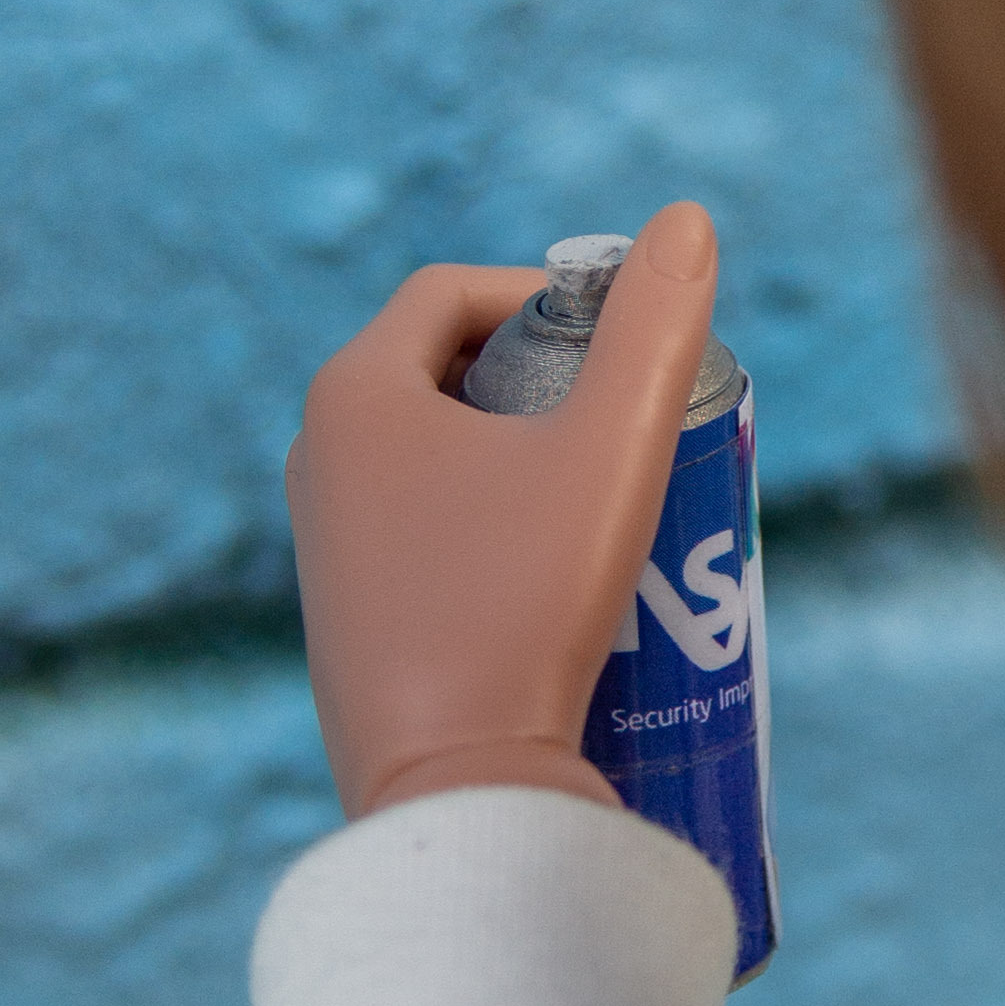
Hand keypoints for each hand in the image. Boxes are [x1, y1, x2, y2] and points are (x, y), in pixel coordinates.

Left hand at [286, 203, 718, 817]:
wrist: (452, 786)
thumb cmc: (525, 605)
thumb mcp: (612, 453)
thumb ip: (655, 330)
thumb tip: (688, 218)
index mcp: (354, 394)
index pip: (453, 293)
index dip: (548, 295)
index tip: (624, 339)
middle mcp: (316, 458)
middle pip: (444, 373)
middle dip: (546, 383)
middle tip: (634, 423)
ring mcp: (321, 544)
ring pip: (435, 460)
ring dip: (522, 460)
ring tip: (612, 504)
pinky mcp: (344, 618)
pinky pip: (421, 533)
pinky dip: (490, 526)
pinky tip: (562, 580)